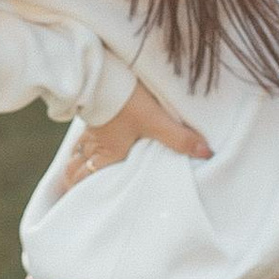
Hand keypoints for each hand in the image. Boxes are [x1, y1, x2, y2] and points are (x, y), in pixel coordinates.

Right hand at [60, 75, 210, 190]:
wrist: (103, 71)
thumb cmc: (127, 100)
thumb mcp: (157, 120)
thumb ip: (180, 139)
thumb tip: (206, 153)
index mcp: (110, 153)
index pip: (88, 180)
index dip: (81, 193)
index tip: (76, 206)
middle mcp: (97, 145)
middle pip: (79, 169)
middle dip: (75, 183)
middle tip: (73, 195)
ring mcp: (91, 129)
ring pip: (79, 153)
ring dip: (76, 165)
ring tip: (74, 176)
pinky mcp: (91, 112)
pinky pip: (82, 136)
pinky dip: (80, 146)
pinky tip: (85, 144)